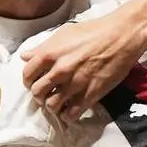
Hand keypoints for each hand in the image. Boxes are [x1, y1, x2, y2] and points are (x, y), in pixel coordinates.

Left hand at [22, 16, 144, 120]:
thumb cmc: (93, 31)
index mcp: (49, 54)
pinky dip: (68, 115)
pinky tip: (70, 110)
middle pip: (37, 92)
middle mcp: (59, 71)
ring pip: (52, 106)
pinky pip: (71, 113)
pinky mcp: (90, 95)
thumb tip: (26, 56)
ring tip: (58, 104)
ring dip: (52, 107)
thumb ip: (43, 47)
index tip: (34, 82)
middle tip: (45, 94)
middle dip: (39, 95)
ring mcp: (74, 85)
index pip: (27, 74)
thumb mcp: (64, 33)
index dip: (28, 80)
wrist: (121, 37)